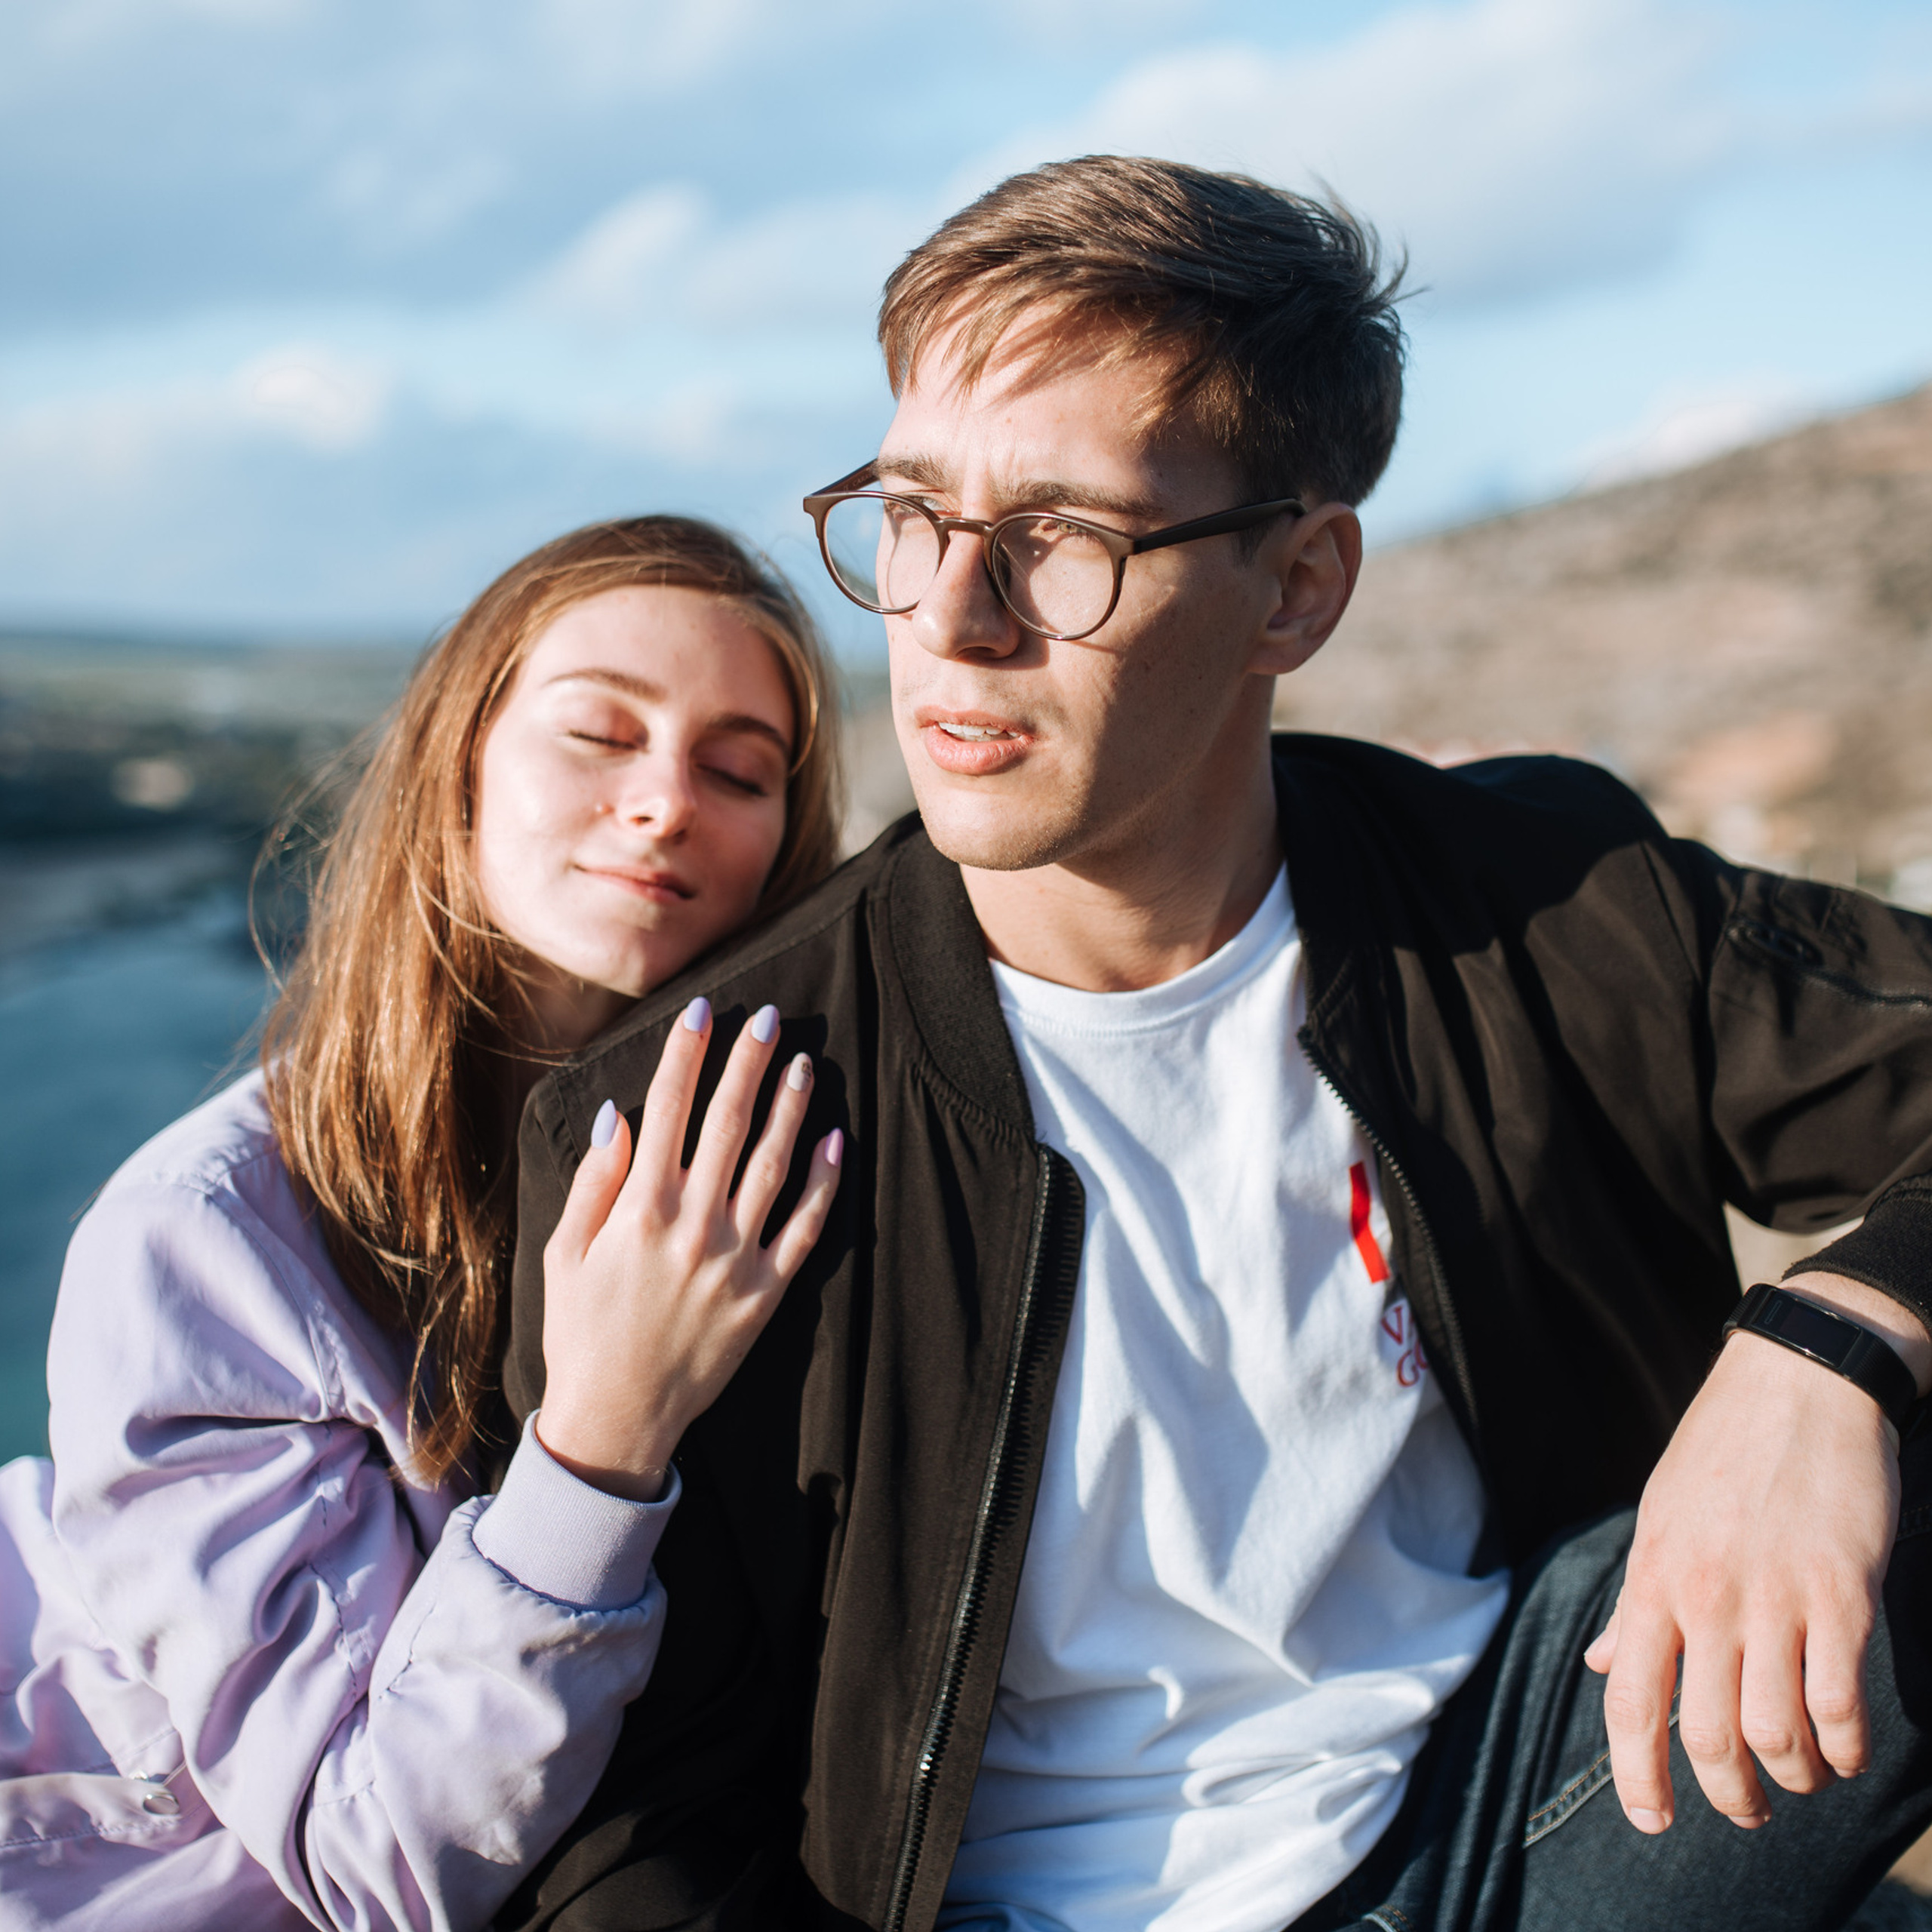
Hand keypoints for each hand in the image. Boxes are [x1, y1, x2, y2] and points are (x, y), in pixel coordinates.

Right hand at [535, 997, 842, 1500]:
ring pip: (773, 1165)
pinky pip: (803, 1227)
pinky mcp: (765, 1292)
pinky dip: (822, 1183)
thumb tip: (619, 1115)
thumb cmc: (581, 1331)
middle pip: (728, 1123)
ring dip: (790, 1109)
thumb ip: (594, 1181)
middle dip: (748, 1064)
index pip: (669, 1109)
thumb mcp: (565, 1252)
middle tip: (768, 1017)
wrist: (618, 1417)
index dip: (688, 1054)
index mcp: (639, 1209)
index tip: (703, 1010)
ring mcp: (734, 1257)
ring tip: (804, 1064)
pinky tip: (835, 1142)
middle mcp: (691, 1224)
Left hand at [1585, 1271, 1929, 1834]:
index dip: (1636, 1777)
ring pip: (1774, 1733)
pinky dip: (1843, 1748)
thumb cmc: (1722, 1452)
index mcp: (1653, 1579)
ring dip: (1789, 1776)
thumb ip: (1637, 1600)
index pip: (1629, 1701)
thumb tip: (1606, 1662)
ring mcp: (1776, 1600)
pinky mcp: (1843, 1598)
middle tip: (1743, 1811)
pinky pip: (1840, 1703)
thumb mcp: (1657, 1516)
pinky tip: (1843, 1751)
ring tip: (1796, 1777)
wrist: (1799, 1386)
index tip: (1651, 1822)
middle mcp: (1706, 1599)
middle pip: (1705, 1735)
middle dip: (1726, 1795)